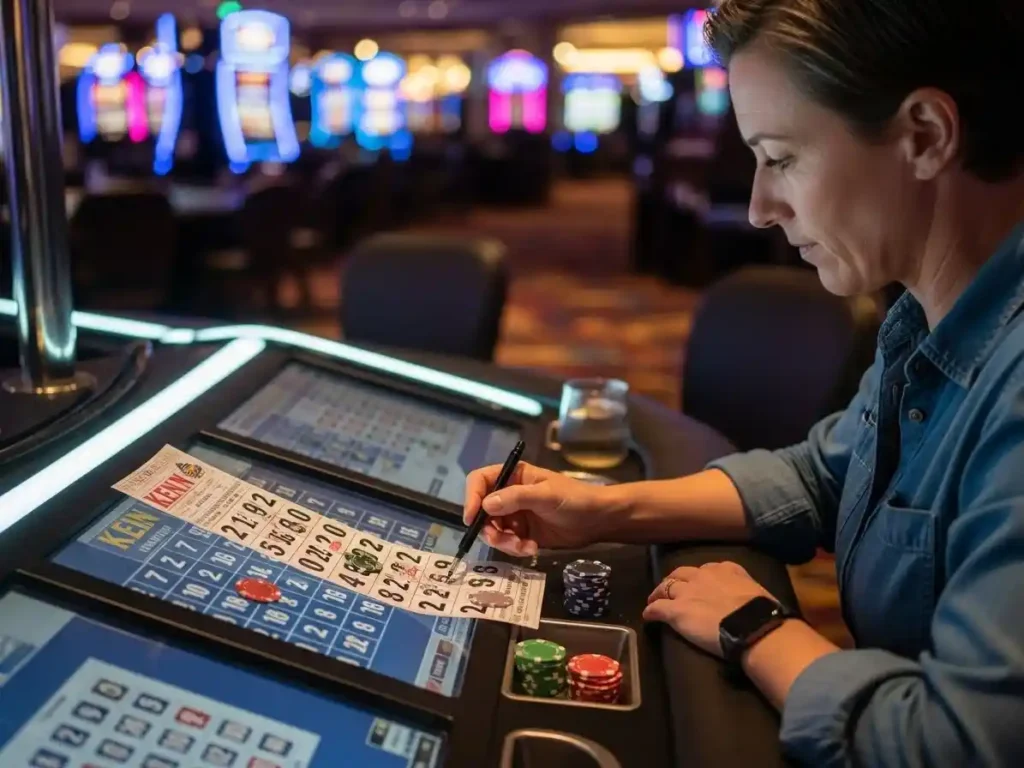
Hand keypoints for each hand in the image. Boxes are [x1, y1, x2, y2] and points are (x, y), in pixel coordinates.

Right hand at [463, 462, 612, 556]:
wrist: (597, 520)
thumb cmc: (574, 499)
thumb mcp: (546, 495)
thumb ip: (516, 498)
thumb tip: (486, 504)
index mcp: (513, 476)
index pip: (480, 481)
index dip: (471, 497)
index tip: (472, 518)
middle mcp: (510, 495)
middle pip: (482, 511)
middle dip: (490, 528)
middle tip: (503, 540)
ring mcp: (515, 515)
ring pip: (494, 530)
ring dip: (504, 542)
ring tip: (524, 546)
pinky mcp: (523, 534)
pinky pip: (507, 543)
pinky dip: (516, 548)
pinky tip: (532, 549)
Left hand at [643, 562, 777, 657]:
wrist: (752, 625)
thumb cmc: (762, 613)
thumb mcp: (757, 592)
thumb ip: (747, 590)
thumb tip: (750, 601)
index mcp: (726, 569)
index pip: (707, 569)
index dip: (700, 577)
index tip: (698, 584)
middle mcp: (703, 576)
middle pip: (681, 573)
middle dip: (675, 580)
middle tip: (670, 588)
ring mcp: (687, 592)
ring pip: (665, 587)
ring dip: (659, 593)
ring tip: (654, 600)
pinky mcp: (676, 611)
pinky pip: (657, 609)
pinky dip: (651, 611)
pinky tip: (648, 616)